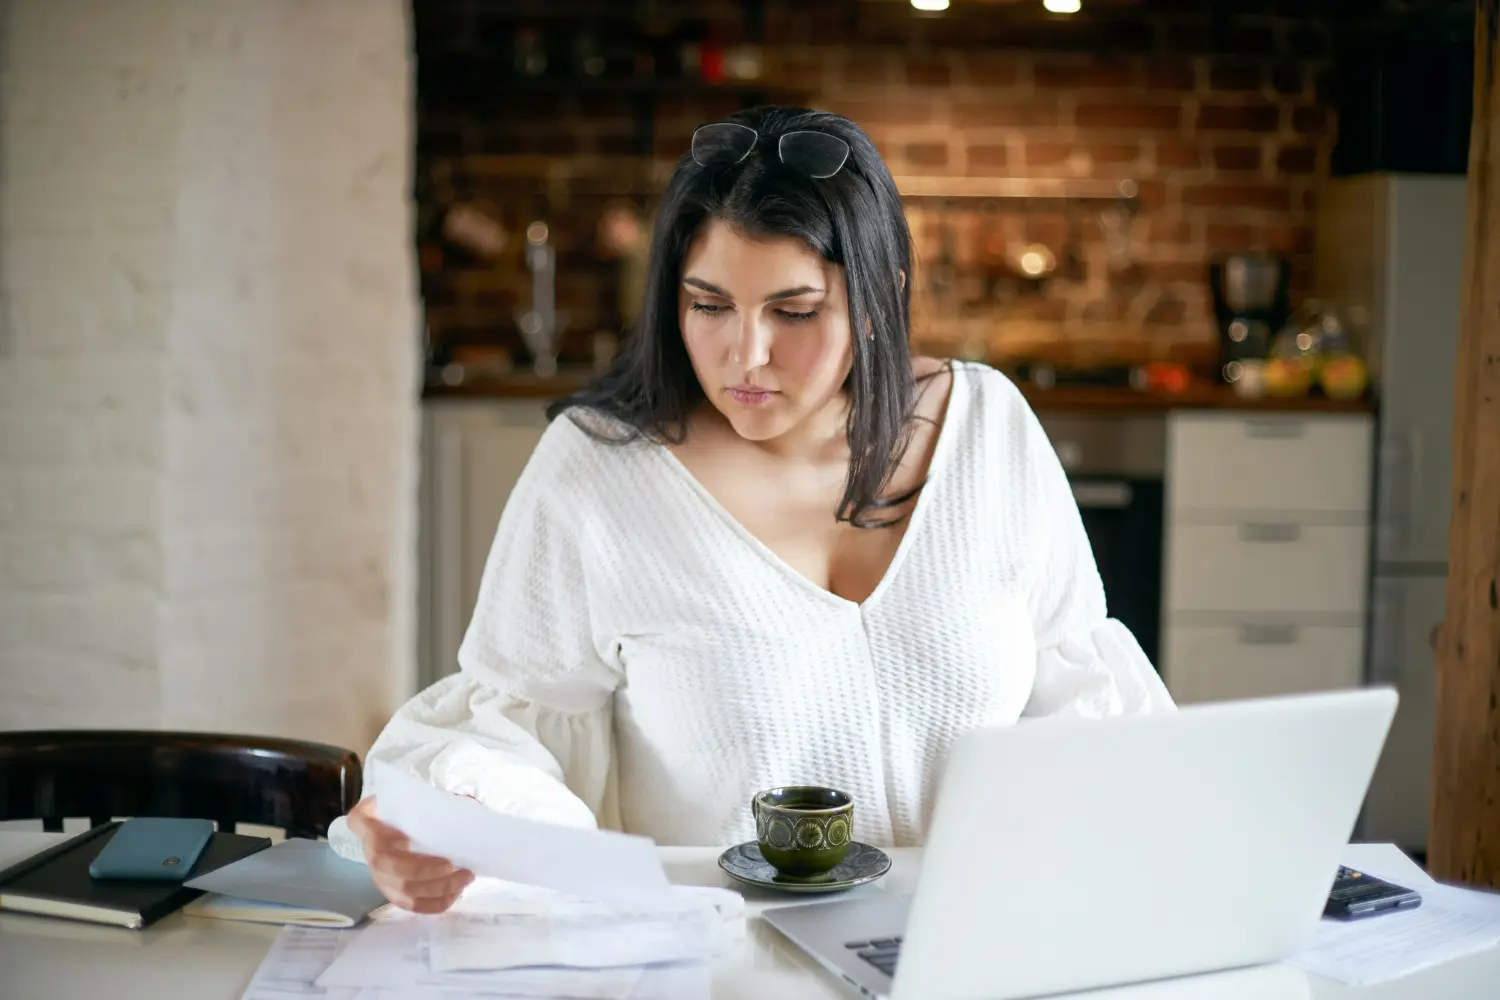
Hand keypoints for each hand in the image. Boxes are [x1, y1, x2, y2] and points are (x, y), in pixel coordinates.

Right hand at [346, 796, 475, 912]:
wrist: (401, 826)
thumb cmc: (409, 808)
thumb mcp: (413, 797)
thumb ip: (429, 799)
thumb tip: (465, 804)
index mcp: (366, 820)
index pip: (361, 824)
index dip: (380, 835)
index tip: (406, 839)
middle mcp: (367, 850)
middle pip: (389, 866)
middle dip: (424, 870)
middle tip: (452, 865)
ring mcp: (377, 875)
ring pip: (403, 890)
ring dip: (437, 887)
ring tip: (464, 877)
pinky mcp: (391, 892)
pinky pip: (410, 905)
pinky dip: (434, 903)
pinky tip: (455, 893)